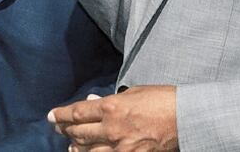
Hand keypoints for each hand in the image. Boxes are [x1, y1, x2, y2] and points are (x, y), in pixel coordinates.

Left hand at [49, 87, 177, 151]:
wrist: (187, 118)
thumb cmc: (162, 99)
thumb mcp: (133, 93)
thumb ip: (110, 99)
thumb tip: (91, 101)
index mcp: (112, 107)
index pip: (77, 113)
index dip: (61, 116)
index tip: (51, 116)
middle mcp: (112, 128)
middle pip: (79, 132)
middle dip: (65, 130)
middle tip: (58, 127)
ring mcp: (122, 147)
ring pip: (89, 151)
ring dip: (77, 147)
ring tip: (71, 144)